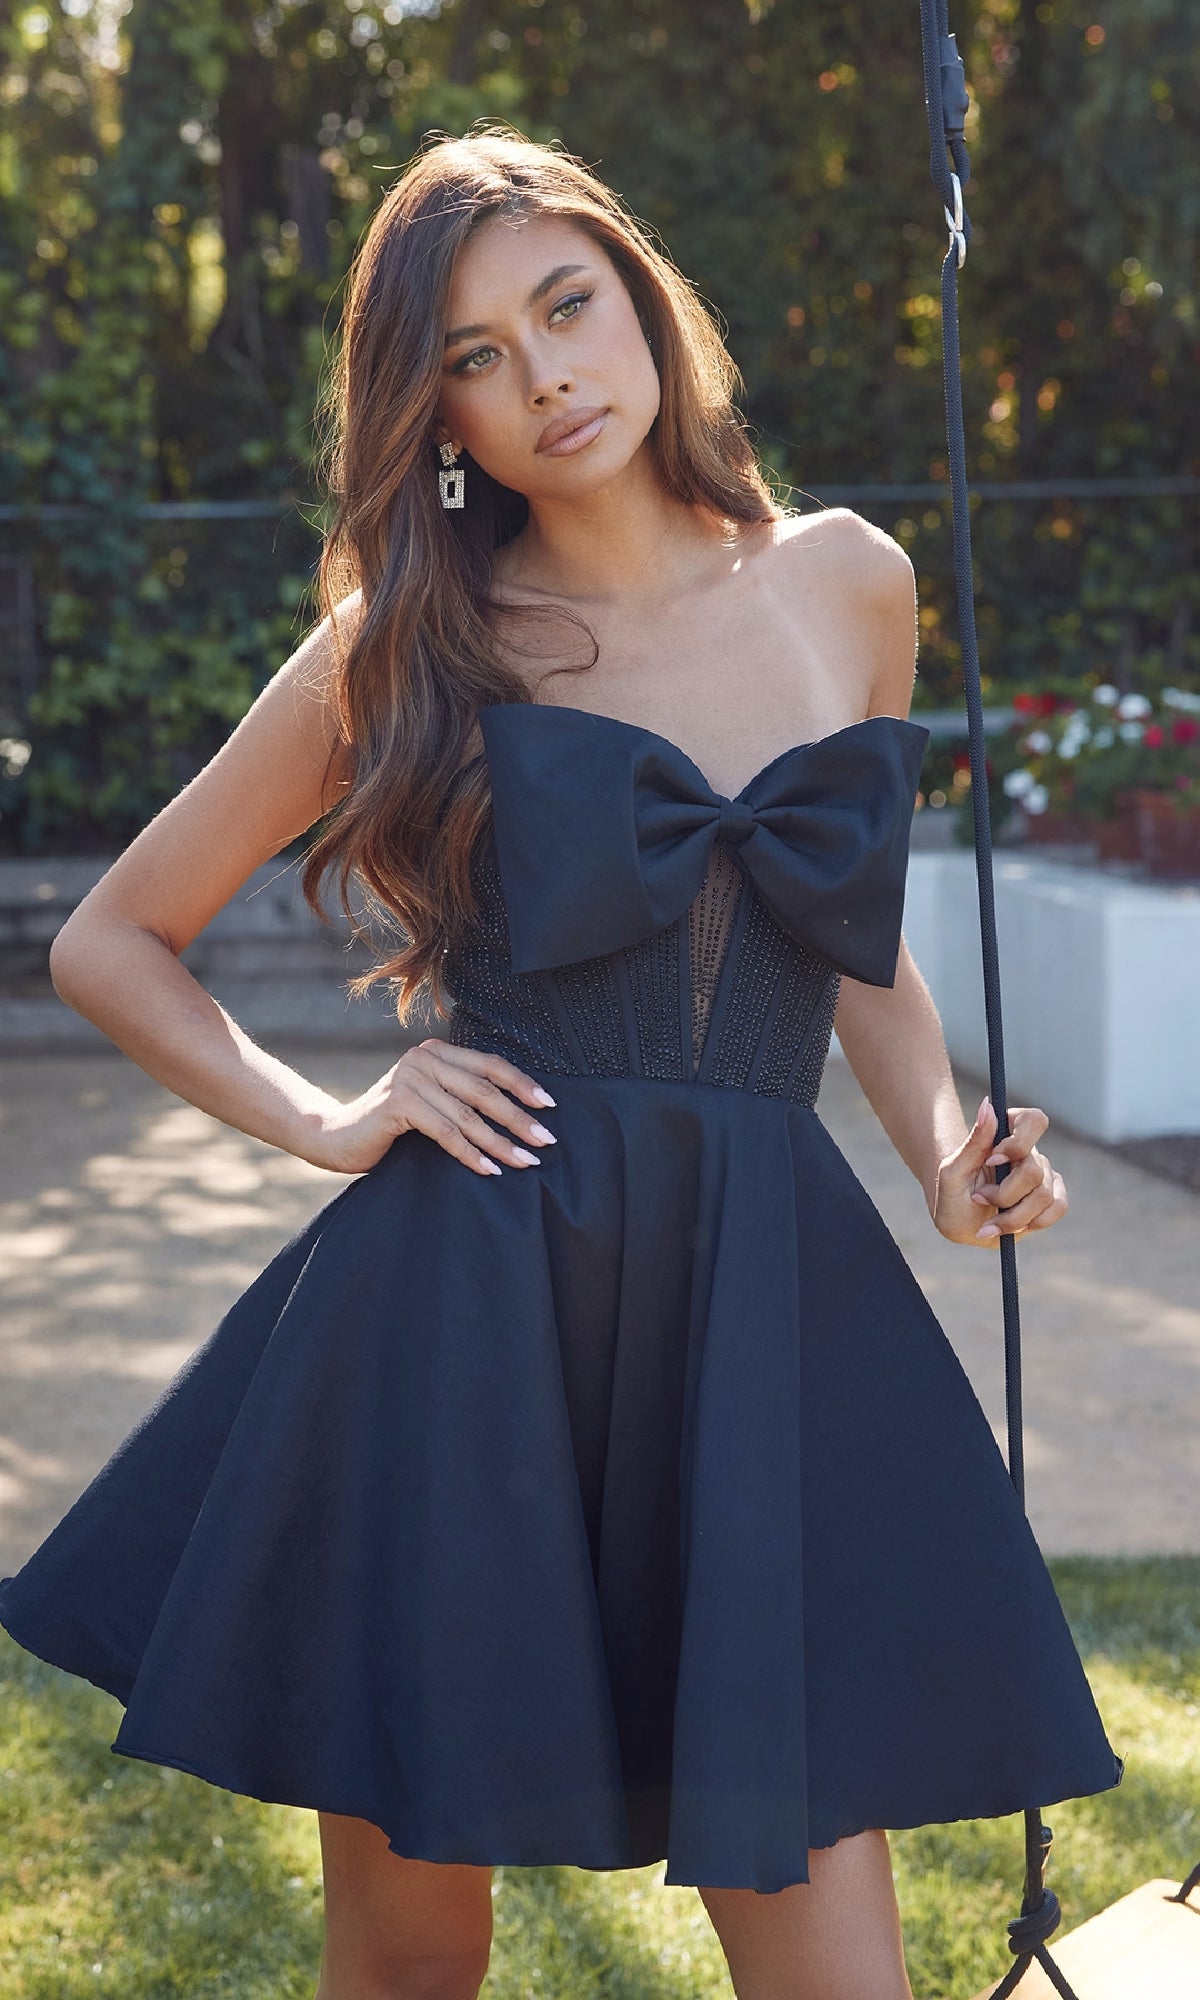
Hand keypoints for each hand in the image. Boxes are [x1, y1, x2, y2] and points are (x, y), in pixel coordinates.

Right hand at [307, 1040, 558, 1177]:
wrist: (335, 1137)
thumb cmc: (390, 1126)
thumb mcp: (429, 1103)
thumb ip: (459, 1097)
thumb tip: (517, 1114)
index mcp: (436, 1052)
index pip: (490, 1065)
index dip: (522, 1085)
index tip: (549, 1107)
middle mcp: (424, 1058)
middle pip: (484, 1090)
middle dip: (519, 1118)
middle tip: (546, 1141)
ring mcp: (410, 1078)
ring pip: (468, 1115)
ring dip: (501, 1142)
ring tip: (526, 1161)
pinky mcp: (399, 1104)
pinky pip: (446, 1132)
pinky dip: (471, 1154)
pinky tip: (490, 1170)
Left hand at [930, 1094, 1067, 1247]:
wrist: (960, 1222)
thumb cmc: (951, 1193)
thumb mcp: (953, 1170)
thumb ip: (974, 1141)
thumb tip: (987, 1105)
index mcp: (1006, 1134)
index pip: (1034, 1120)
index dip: (1018, 1143)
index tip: (991, 1160)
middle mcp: (1029, 1152)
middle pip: (1034, 1170)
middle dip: (1004, 1194)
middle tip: (979, 1198)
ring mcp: (1043, 1175)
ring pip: (1044, 1195)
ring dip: (1012, 1216)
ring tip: (990, 1220)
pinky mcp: (1051, 1199)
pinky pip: (1058, 1207)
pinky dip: (1033, 1223)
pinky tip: (1009, 1227)